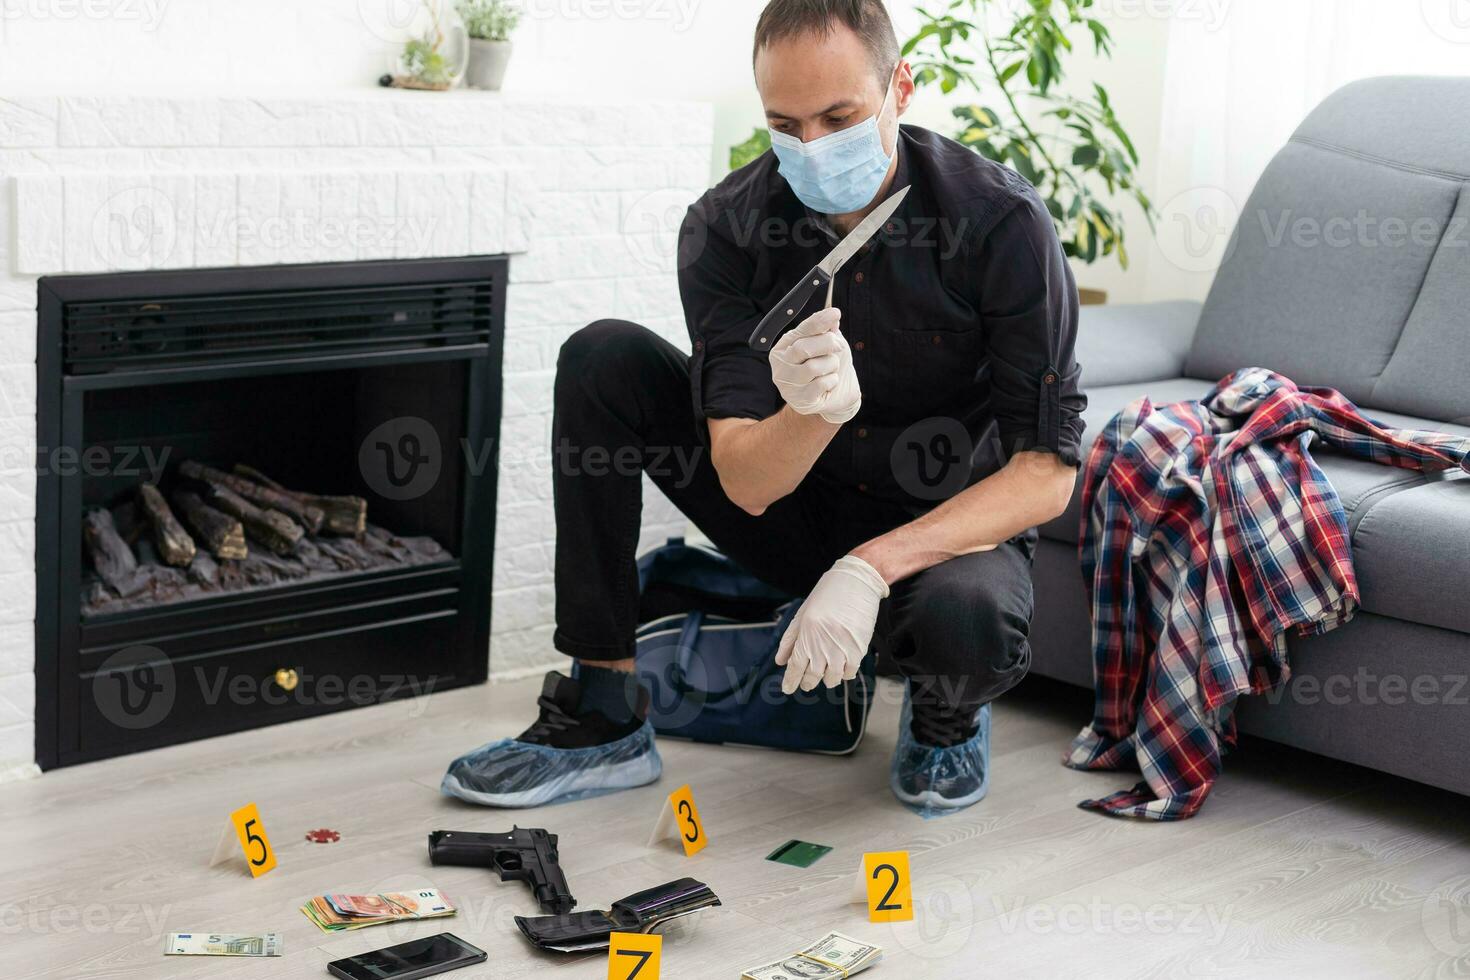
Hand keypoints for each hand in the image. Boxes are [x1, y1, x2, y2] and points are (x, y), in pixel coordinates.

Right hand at [768, 308, 861, 424]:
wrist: (836, 397)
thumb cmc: (829, 367)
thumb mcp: (830, 345)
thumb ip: (828, 331)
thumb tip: (832, 316)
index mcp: (784, 347)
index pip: (800, 330)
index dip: (818, 321)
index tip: (835, 313)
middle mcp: (781, 365)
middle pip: (803, 348)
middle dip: (827, 343)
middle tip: (839, 346)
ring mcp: (788, 385)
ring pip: (813, 367)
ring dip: (831, 364)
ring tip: (832, 368)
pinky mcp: (800, 400)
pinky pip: (821, 384)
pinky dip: (832, 380)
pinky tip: (830, 383)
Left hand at [775, 555, 888, 693]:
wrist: (857, 583)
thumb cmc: (828, 595)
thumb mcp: (803, 614)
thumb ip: (790, 639)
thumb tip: (780, 661)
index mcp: (806, 635)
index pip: (795, 667)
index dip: (791, 680)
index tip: (787, 688)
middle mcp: (822, 644)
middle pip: (812, 676)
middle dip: (807, 683)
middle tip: (805, 684)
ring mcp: (841, 649)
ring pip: (831, 678)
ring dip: (826, 680)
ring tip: (824, 675)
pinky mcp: (858, 650)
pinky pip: (849, 672)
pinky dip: (844, 674)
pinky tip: (841, 668)